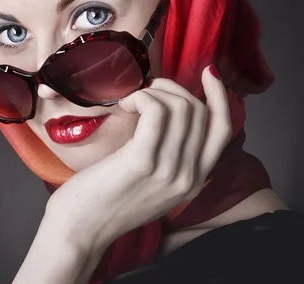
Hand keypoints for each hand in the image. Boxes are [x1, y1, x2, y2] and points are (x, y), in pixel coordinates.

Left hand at [46, 65, 231, 253]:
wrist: (80, 230)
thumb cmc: (107, 199)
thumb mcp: (151, 183)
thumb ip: (169, 157)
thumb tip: (167, 112)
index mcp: (194, 181)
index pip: (223, 130)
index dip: (219, 96)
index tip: (208, 73)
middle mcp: (188, 177)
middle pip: (199, 112)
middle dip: (173, 88)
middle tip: (145, 90)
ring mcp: (168, 171)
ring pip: (180, 108)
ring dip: (154, 92)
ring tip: (131, 100)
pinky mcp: (142, 162)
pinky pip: (155, 111)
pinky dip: (141, 97)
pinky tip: (125, 104)